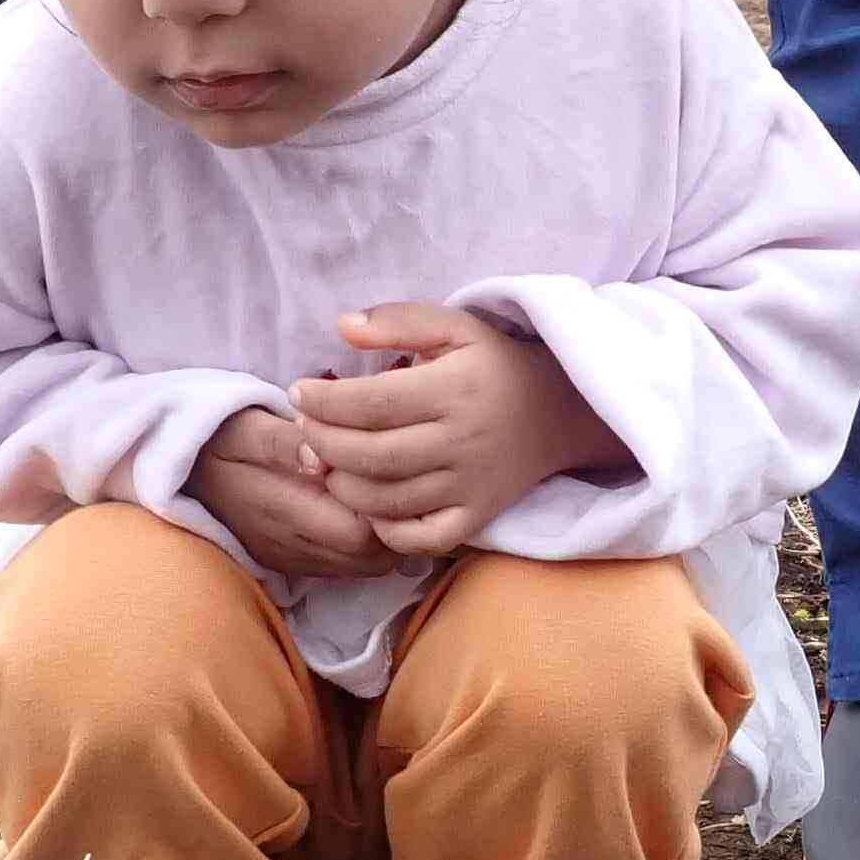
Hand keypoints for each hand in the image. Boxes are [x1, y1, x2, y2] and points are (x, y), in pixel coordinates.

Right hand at [186, 406, 400, 580]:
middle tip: (401, 485)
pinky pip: (342, 568)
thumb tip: (321, 457)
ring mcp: (291, 558)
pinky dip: (363, 547)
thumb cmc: (219, 437)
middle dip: (395, 527)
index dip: (388, 508)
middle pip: (371, 558)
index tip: (392, 473)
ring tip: (385, 496)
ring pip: (361, 568)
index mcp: (284, 511)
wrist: (180, 469)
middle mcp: (291, 546)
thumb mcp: (246, 426)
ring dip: (383, 539)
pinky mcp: (289, 562)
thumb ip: (283, 441)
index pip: (362, 534)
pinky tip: (364, 511)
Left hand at [288, 305, 629, 558]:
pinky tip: (368, 505)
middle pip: (372, 456)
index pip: (372, 403)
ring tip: (325, 461)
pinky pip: (423, 538)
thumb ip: (398, 320)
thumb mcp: (455, 326)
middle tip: (303, 428)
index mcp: (455, 389)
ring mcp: (471, 486)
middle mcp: (463, 441)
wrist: (561, 409)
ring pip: (388, 500)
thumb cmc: (495, 363)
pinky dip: (387, 530)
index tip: (298, 392)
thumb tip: (341, 326)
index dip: (324, 402)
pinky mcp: (478, 516)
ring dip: (342, 485)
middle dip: (322, 444)